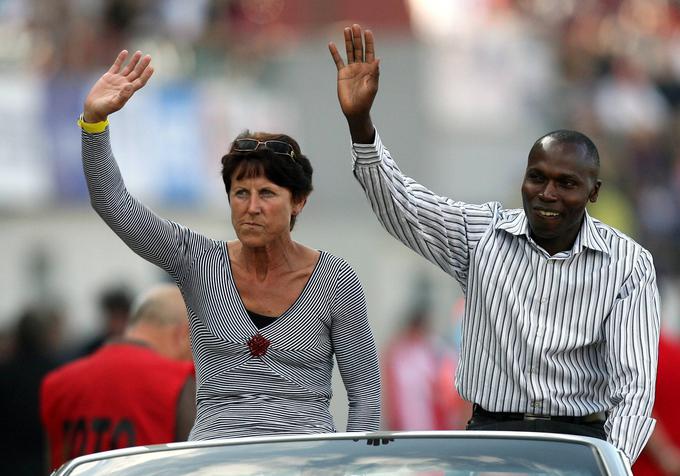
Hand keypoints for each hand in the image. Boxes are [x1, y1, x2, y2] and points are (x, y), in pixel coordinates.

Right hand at [83, 50, 153, 122]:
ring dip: (134, 61)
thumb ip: (123, 95)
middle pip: (136, 73)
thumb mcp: (115, 103)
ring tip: (139, 53)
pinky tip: (125, 52)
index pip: (140, 81)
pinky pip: (116, 65)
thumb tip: (130, 86)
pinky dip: (120, 59)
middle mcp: (125, 84)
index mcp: (128, 91)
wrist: (94, 107)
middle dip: (142, 65)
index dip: (146, 75)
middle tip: (149, 57)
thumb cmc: (105, 108)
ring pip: (128, 68)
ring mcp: (117, 80)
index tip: (151, 67)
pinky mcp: (109, 76)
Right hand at [328, 24, 378, 142]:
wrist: (355, 110)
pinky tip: (332, 44)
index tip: (367, 32)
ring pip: (349, 51)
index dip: (369, 42)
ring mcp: (351, 69)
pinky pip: (338, 60)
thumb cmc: (366, 100)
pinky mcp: (342, 73)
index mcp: (370, 68)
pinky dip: (335, 52)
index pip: (370, 51)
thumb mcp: (372, 86)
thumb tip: (378, 59)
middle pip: (359, 48)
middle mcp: (361, 66)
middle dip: (357, 37)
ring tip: (346, 29)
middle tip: (355, 26)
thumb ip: (375, 73)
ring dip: (348, 41)